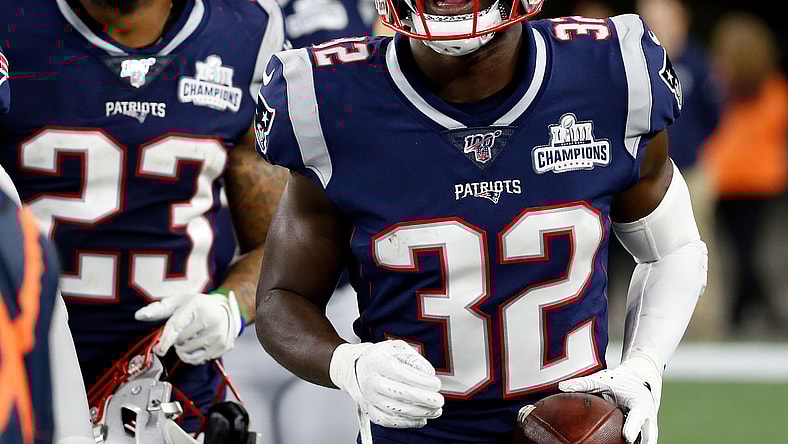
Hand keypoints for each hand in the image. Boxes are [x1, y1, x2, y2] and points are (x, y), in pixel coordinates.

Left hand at [134, 291, 242, 364]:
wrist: (227, 309)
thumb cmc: (199, 305)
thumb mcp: (179, 301)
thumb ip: (158, 309)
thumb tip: (138, 315)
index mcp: (197, 304)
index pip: (176, 326)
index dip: (165, 340)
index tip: (158, 350)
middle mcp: (211, 319)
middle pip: (180, 341)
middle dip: (177, 339)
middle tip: (185, 330)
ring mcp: (218, 333)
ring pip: (188, 352)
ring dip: (184, 348)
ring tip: (191, 337)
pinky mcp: (223, 346)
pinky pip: (199, 359)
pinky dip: (193, 356)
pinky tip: (197, 346)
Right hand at [329, 340, 443, 429]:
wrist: (355, 368)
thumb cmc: (380, 358)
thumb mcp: (396, 348)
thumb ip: (414, 358)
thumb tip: (429, 373)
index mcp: (376, 362)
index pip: (400, 373)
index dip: (420, 380)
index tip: (436, 384)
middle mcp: (370, 380)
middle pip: (399, 393)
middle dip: (423, 399)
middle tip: (439, 401)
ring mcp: (369, 397)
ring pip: (395, 409)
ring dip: (419, 412)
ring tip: (436, 411)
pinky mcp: (370, 410)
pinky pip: (388, 421)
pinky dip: (406, 423)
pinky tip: (422, 419)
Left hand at [558, 355, 661, 443]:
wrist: (641, 379)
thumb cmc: (619, 381)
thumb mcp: (604, 379)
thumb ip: (584, 384)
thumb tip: (562, 386)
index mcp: (640, 403)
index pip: (638, 417)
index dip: (633, 427)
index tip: (627, 437)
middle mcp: (648, 417)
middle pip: (649, 436)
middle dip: (641, 443)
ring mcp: (650, 427)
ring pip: (648, 442)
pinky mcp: (647, 434)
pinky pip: (643, 443)